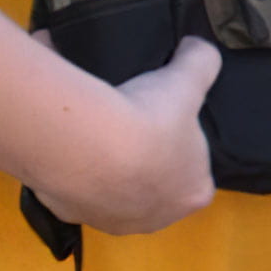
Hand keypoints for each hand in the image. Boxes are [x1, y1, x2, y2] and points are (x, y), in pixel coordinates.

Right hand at [38, 36, 219, 235]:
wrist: (88, 144)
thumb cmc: (151, 117)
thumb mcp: (187, 78)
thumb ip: (202, 61)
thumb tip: (198, 48)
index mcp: (193, 192)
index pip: (197, 173)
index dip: (183, 147)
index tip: (165, 123)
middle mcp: (156, 217)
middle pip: (154, 186)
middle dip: (143, 160)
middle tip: (129, 125)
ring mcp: (112, 221)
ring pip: (112, 191)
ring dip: (105, 167)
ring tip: (95, 131)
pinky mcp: (71, 215)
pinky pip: (74, 190)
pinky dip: (71, 169)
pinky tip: (67, 142)